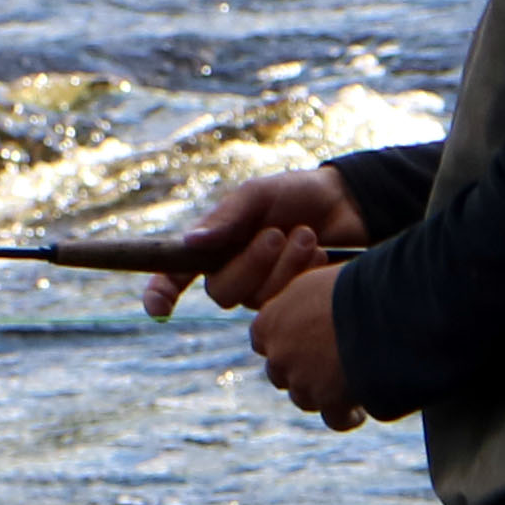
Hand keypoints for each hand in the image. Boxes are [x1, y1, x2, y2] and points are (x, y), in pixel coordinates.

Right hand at [140, 166, 361, 320]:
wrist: (347, 205)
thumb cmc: (295, 194)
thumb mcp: (258, 194)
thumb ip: (226, 217)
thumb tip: (190, 242)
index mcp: (213, 244)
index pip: (174, 275)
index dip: (160, 294)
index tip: (158, 310)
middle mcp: (231, 271)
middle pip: (220, 292)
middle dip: (250, 264)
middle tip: (276, 234)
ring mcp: (260, 289)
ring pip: (255, 300)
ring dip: (283, 266)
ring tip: (305, 236)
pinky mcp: (288, 301)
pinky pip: (283, 305)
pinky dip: (300, 275)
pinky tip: (318, 255)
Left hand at [250, 259, 369, 430]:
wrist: (381, 308)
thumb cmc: (353, 284)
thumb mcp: (317, 282)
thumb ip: (303, 303)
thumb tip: (311, 309)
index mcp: (270, 321)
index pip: (263, 339)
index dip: (284, 340)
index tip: (303, 338)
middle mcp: (279, 354)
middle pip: (281, 371)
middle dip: (301, 368)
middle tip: (328, 361)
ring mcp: (302, 381)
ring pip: (306, 396)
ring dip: (323, 392)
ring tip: (349, 384)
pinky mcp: (329, 401)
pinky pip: (334, 418)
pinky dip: (346, 416)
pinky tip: (359, 409)